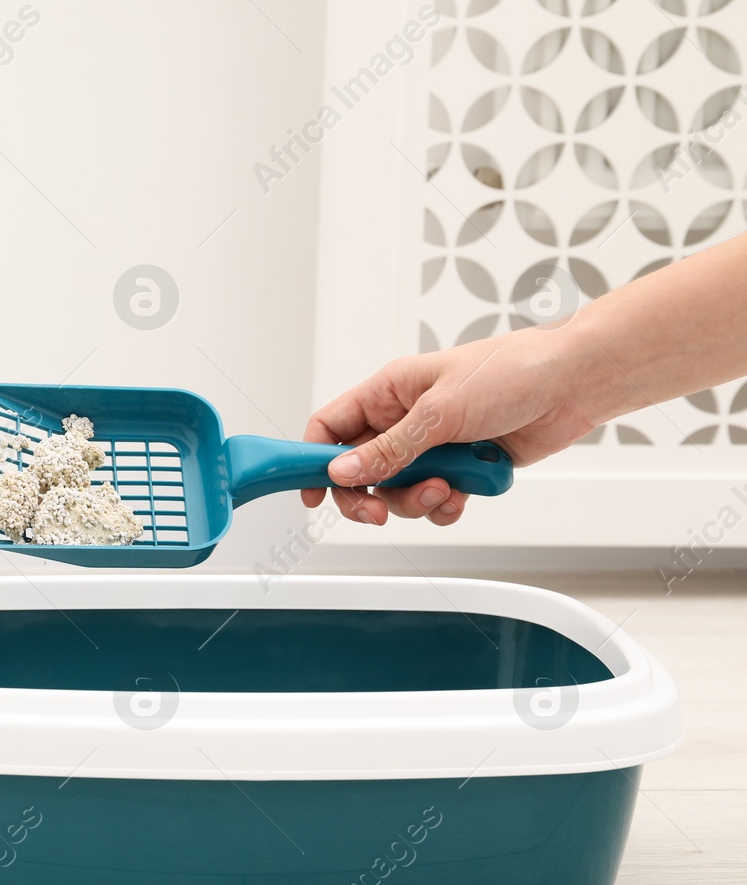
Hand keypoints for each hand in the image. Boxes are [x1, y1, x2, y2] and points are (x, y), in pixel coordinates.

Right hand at [302, 328, 595, 525]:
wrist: (572, 384)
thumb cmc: (512, 371)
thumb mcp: (439, 412)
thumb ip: (388, 448)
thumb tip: (342, 471)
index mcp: (389, 392)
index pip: (331, 427)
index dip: (312, 460)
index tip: (312, 493)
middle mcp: (405, 420)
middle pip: (360, 471)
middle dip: (367, 496)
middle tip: (377, 512)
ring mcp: (433, 447)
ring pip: (398, 492)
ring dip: (416, 500)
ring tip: (444, 488)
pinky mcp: (461, 468)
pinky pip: (435, 501)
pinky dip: (446, 505)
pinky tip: (465, 491)